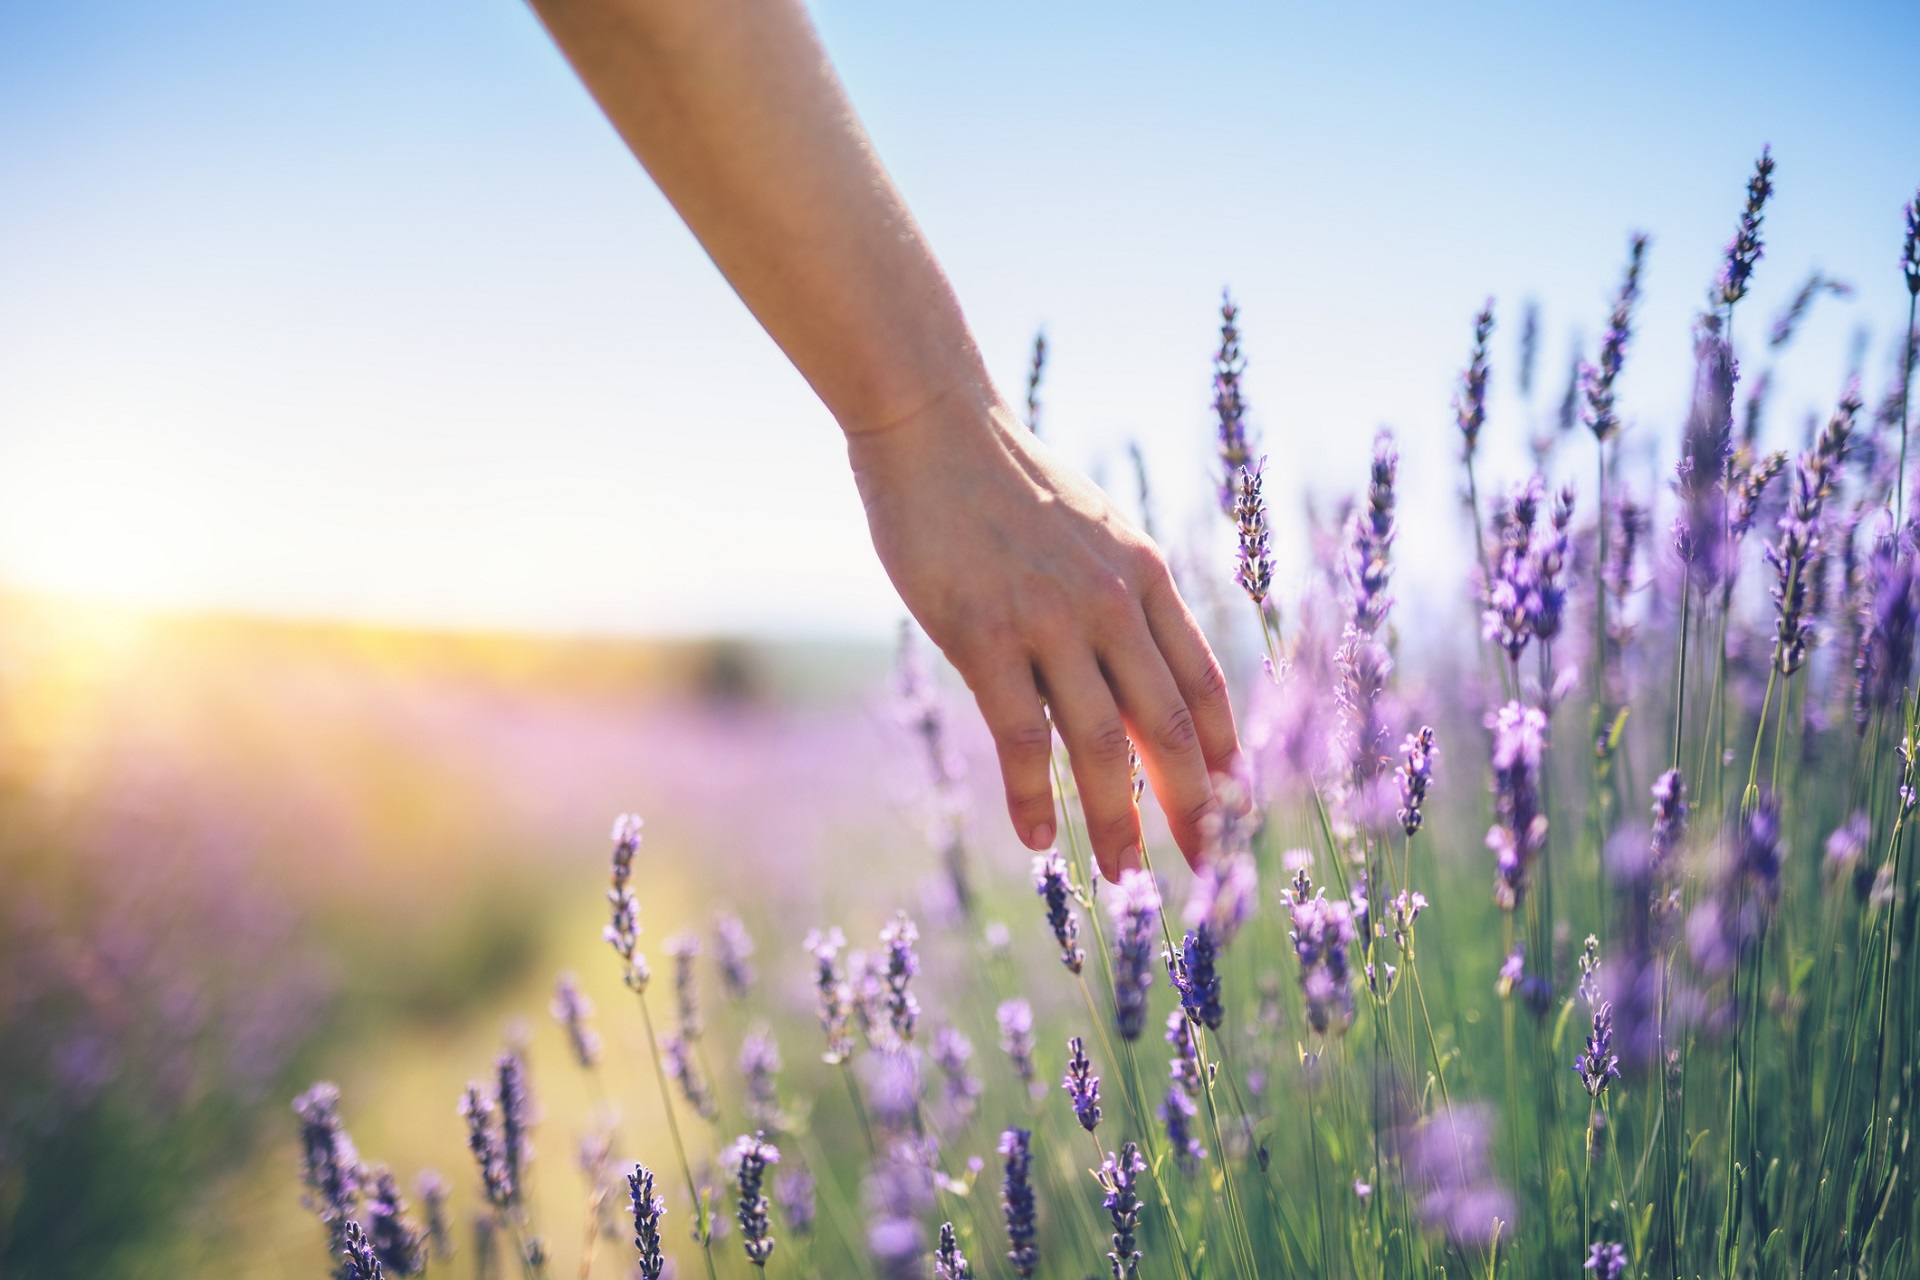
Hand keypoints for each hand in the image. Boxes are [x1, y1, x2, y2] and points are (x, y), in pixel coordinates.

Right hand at [849, 386, 1243, 878]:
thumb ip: (1120, 600)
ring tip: (1124, 879)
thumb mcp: (1092, 533)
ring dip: (1120, 824)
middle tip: (1210, 869)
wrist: (934, 425)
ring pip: (1105, 746)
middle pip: (1173, 728)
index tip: (1237, 813)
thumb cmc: (1007, 485)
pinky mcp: (984, 634)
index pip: (1205, 686)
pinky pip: (1023, 737)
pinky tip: (1038, 840)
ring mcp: (1050, 619)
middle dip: (1198, 809)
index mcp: (1146, 578)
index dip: (1227, 759)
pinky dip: (1034, 797)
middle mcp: (1112, 603)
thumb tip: (1138, 678)